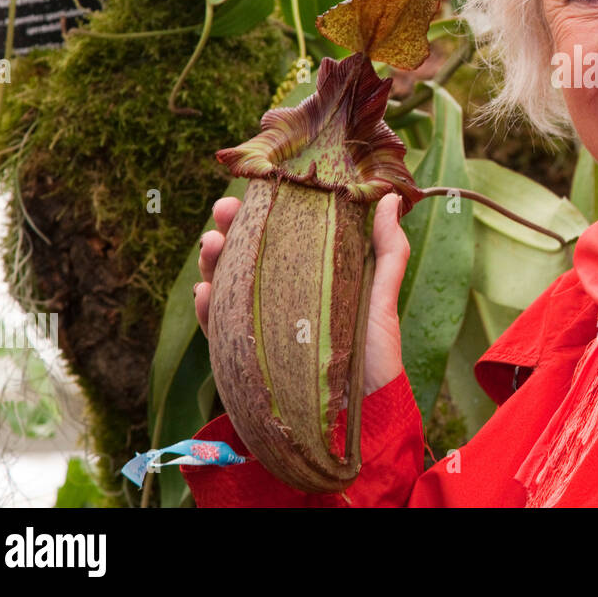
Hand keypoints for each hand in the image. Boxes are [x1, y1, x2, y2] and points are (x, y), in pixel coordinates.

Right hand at [195, 193, 411, 396]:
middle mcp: (281, 296)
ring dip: (212, 263)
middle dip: (228, 231)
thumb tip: (391, 197)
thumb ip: (389, 247)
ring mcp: (263, 325)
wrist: (367, 405)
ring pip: (226, 287)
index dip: (261, 213)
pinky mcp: (250, 357)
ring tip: (211, 244)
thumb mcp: (383, 291)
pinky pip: (219, 330)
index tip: (253, 191)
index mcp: (309, 274)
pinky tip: (205, 293)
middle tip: (222, 214)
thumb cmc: (377, 347)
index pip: (278, 236)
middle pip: (245, 257)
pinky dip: (208, 310)